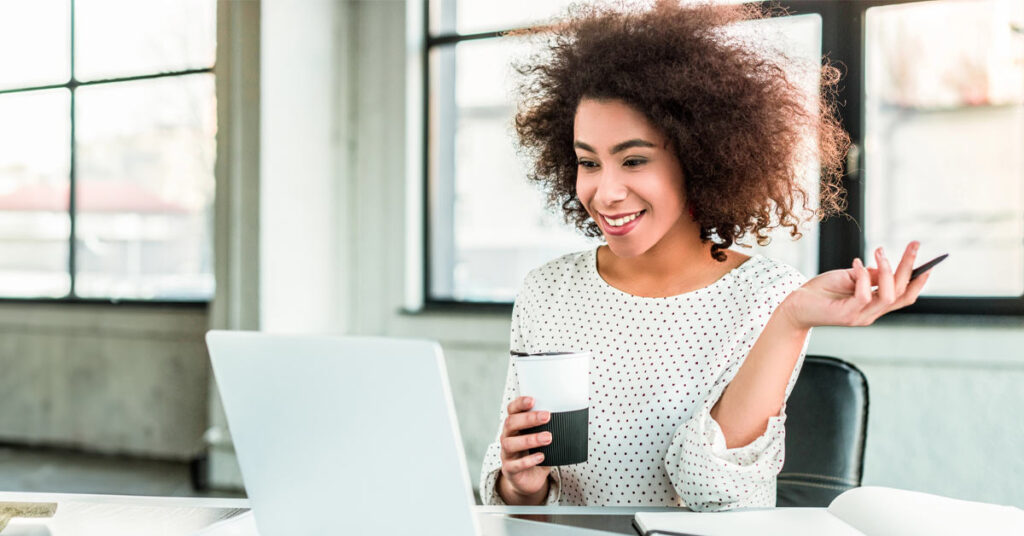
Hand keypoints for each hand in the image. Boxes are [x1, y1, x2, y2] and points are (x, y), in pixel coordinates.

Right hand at [498, 396, 552, 499]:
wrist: (528, 479)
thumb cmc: (536, 453)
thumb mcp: (542, 438)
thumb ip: (551, 428)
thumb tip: (575, 416)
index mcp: (514, 426)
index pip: (512, 410)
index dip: (520, 403)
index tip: (533, 400)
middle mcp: (507, 437)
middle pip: (510, 423)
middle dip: (528, 419)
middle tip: (547, 416)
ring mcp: (506, 454)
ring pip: (510, 444)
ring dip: (530, 439)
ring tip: (548, 437)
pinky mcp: (510, 470)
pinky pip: (515, 465)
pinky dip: (528, 461)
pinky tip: (541, 457)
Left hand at [781, 241, 931, 328]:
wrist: (794, 306)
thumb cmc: (820, 291)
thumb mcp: (848, 278)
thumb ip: (868, 275)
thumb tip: (885, 266)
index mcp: (874, 305)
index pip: (904, 296)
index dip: (918, 282)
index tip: (929, 264)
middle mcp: (872, 313)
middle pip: (902, 293)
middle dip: (911, 267)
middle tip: (914, 244)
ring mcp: (861, 316)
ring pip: (889, 296)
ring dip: (888, 270)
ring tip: (880, 252)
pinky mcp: (847, 315)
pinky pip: (865, 295)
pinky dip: (863, 277)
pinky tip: (855, 264)